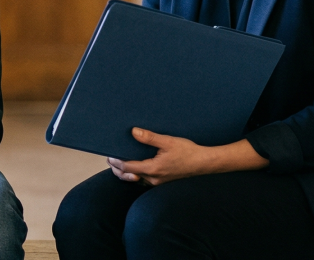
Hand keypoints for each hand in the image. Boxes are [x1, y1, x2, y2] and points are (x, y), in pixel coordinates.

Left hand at [108, 128, 266, 185]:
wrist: (205, 163)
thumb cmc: (188, 151)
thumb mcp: (169, 141)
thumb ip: (150, 137)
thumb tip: (133, 132)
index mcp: (153, 169)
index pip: (127, 168)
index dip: (116, 162)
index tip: (109, 155)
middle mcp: (154, 178)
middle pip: (128, 176)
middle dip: (117, 168)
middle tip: (110, 159)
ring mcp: (158, 181)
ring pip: (136, 179)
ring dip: (125, 172)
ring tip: (118, 162)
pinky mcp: (162, 181)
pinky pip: (144, 179)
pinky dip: (135, 174)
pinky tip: (134, 166)